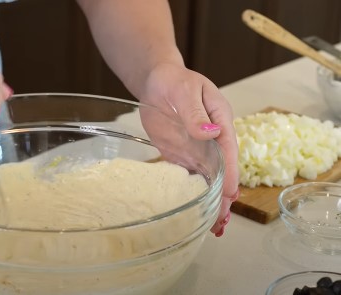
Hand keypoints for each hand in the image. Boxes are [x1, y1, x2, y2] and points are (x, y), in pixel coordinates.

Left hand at [138, 62, 238, 236]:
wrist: (156, 81)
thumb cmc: (174, 80)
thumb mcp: (185, 90)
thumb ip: (196, 113)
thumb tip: (210, 132)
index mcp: (220, 120)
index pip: (228, 150)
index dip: (230, 173)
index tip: (230, 194)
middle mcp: (212, 139)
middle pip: (221, 170)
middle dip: (223, 195)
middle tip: (221, 221)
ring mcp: (196, 148)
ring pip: (208, 177)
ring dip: (211, 200)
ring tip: (214, 226)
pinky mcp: (180, 153)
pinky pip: (189, 175)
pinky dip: (193, 193)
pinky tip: (194, 210)